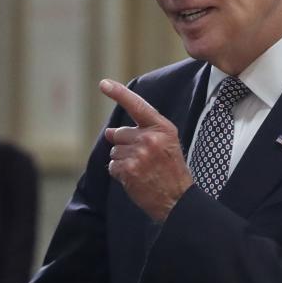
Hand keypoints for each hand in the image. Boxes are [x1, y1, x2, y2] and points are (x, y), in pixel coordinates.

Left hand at [101, 79, 192, 221]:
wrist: (177, 199)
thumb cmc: (171, 170)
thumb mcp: (166, 143)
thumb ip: (141, 132)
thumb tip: (109, 132)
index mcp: (162, 127)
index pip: (137, 105)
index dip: (119, 93)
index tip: (104, 83)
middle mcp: (150, 138)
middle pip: (119, 133)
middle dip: (125, 145)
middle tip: (143, 159)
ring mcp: (139, 154)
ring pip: (115, 150)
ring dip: (123, 160)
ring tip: (141, 170)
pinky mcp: (129, 169)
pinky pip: (112, 165)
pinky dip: (119, 173)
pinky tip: (135, 178)